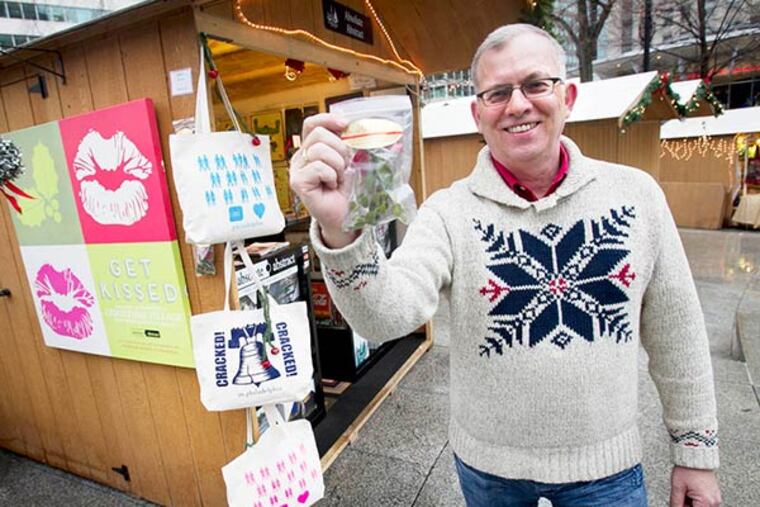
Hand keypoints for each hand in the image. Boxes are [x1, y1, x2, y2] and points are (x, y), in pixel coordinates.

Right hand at [290, 113, 357, 247]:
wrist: (346, 215)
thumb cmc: (348, 190)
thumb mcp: (353, 161)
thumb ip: (352, 144)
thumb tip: (364, 128)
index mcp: (312, 148)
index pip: (312, 124)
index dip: (327, 119)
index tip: (345, 124)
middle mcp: (301, 157)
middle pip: (318, 134)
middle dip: (340, 148)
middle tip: (345, 166)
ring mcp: (297, 170)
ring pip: (319, 150)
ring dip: (337, 165)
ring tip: (339, 178)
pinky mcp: (298, 182)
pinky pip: (318, 167)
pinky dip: (331, 176)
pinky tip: (331, 186)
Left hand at [670, 466, 720, 506]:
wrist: (696, 455)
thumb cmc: (688, 468)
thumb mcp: (677, 487)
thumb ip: (675, 502)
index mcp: (706, 501)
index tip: (679, 504)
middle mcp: (714, 501)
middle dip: (687, 505)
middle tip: (681, 496)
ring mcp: (716, 497)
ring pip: (700, 506)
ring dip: (692, 503)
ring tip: (685, 491)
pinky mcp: (715, 494)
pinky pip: (704, 502)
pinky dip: (696, 500)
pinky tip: (690, 491)